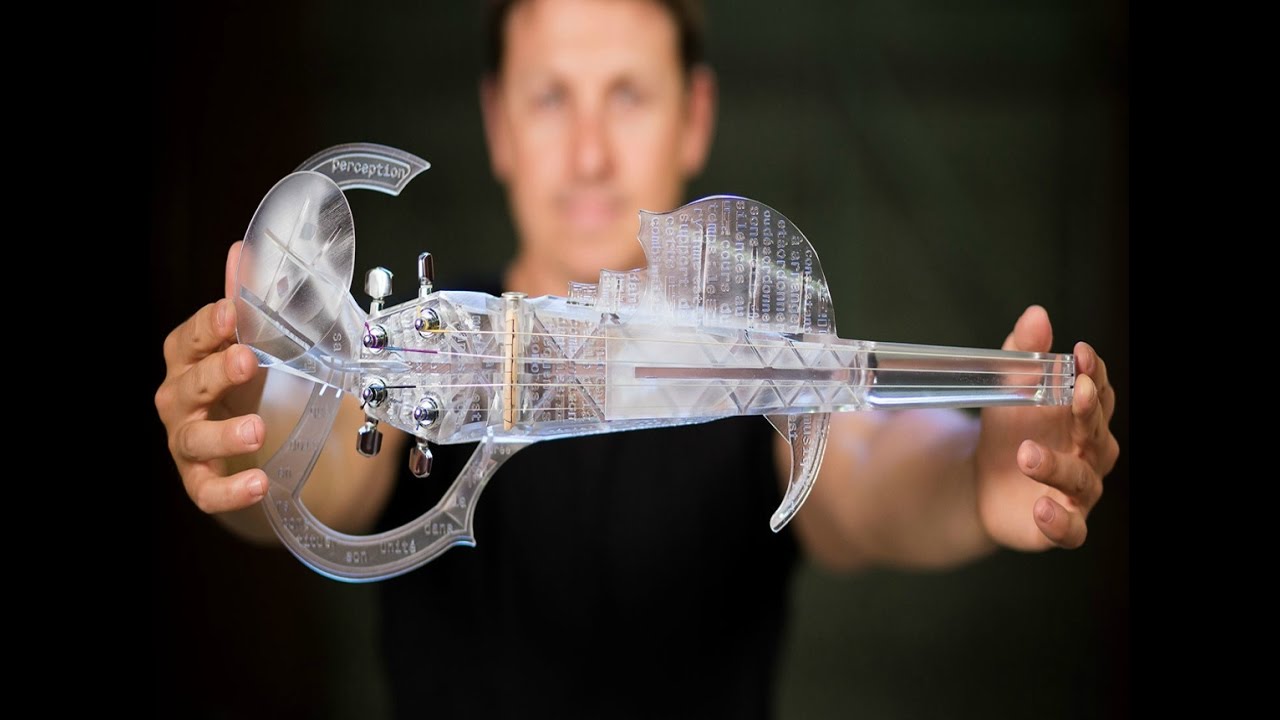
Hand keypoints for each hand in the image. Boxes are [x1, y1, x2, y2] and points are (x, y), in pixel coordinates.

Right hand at [154, 241, 269, 513]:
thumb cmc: (247, 382)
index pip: (188, 339)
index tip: (234, 311)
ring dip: (223, 434)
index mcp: (191, 359)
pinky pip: (207, 490)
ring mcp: (186, 441)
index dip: (208, 325)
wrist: (260, 440)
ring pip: (193, 438)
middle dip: (216, 373)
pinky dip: (230, 490)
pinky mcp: (200, 479)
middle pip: (189, 384)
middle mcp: (180, 399)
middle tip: (247, 361)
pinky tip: (257, 484)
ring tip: (257, 430)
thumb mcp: (254, 341)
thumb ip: (248, 299)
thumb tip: (244, 249)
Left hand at [974, 305, 1118, 549]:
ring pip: (1081, 480)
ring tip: (1026, 453)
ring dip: (1057, 466)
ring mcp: (1078, 492)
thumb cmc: (1009, 433)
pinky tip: (1041, 508)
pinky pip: (1071, 531)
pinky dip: (1060, 522)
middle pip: (1098, 433)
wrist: (981, 483)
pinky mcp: (1061, 526)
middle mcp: (1089, 454)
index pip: (1098, 393)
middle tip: (1074, 392)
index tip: (1079, 353)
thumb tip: (1037, 314)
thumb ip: (1024, 355)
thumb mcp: (1009, 391)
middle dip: (1088, 412)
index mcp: (1082, 418)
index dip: (1093, 373)